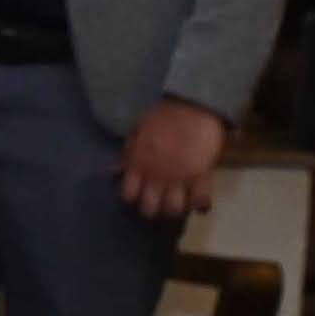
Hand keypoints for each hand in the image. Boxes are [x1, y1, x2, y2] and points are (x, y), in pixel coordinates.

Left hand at [115, 96, 226, 222]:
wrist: (191, 105)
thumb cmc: (162, 116)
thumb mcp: (137, 133)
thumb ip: (128, 155)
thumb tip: (113, 171)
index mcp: (138, 165)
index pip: (128, 195)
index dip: (132, 197)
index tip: (138, 195)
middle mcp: (156, 176)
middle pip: (149, 209)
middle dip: (153, 209)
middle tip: (159, 203)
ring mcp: (179, 178)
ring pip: (174, 210)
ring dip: (176, 210)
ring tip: (179, 205)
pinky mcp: (201, 176)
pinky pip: (200, 200)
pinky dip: (200, 205)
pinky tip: (199, 205)